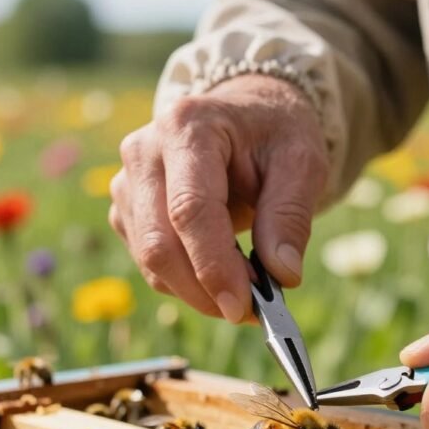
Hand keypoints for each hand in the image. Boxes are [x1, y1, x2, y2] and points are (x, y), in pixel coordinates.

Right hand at [110, 75, 328, 321]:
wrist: (244, 117)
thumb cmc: (273, 135)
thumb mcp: (302, 162)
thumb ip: (291, 215)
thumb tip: (282, 275)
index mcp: (187, 126)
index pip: (190, 209)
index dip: (213, 265)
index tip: (243, 307)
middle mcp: (143, 151)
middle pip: (159, 242)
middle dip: (204, 290)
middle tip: (251, 312)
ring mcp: (126, 182)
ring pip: (151, 261)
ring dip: (198, 291)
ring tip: (246, 288)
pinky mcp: (125, 210)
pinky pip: (150, 264)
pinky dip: (187, 283)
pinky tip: (222, 272)